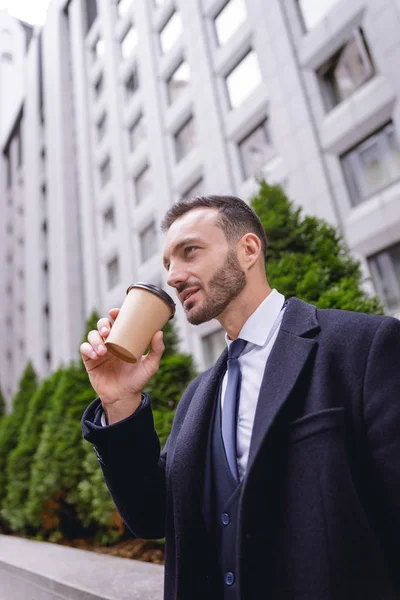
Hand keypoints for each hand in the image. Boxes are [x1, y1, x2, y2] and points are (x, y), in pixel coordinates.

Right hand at [80, 308, 164, 423]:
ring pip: (92, 335)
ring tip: (103, 351)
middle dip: (102, 324)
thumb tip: (159, 333)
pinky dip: (88, 349)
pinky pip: (84, 349)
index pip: (117, 322)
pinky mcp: (90, 360)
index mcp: (123, 339)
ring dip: (95, 339)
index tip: (115, 312)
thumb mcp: (150, 365)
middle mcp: (110, 342)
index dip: (114, 314)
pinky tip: (96, 355)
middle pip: (102, 325)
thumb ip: (157, 350)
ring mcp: (99, 351)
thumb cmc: (137, 379)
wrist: (124, 397)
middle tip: (107, 332)